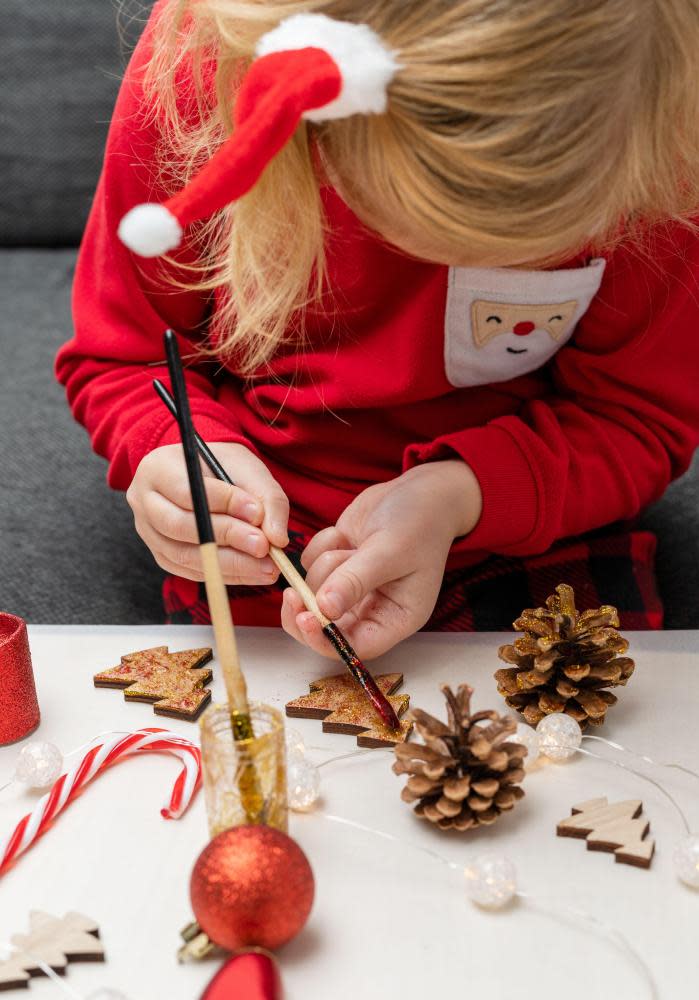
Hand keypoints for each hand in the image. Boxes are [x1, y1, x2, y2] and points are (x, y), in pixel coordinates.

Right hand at [127, 442, 288, 583]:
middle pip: (181, 526)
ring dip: (229, 564)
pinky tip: (252, 573)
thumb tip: (277, 538)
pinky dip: (224, 575)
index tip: (257, 513)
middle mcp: (144, 501)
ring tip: (266, 567)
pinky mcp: (161, 555)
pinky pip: (190, 571)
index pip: (188, 491)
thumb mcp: (249, 469)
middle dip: (227, 538)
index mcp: (157, 468)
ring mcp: (148, 533)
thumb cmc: (225, 468)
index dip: (224, 504)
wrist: (206, 476)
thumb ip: (267, 499)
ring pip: (184, 555)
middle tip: (264, 547)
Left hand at [281, 460, 481, 658]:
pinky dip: (319, 547)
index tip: (305, 619)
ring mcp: (352, 587)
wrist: (420, 490)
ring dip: (324, 565)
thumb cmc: (419, 522)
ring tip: (351, 543)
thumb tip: (324, 610)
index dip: (326, 641)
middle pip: (327, 627)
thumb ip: (356, 581)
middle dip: (309, 608)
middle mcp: (373, 608)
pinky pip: (309, 565)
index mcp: (396, 617)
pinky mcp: (337, 564)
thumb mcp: (390, 550)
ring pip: (314, 590)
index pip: (357, 647)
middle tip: (292, 592)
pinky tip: (343, 533)